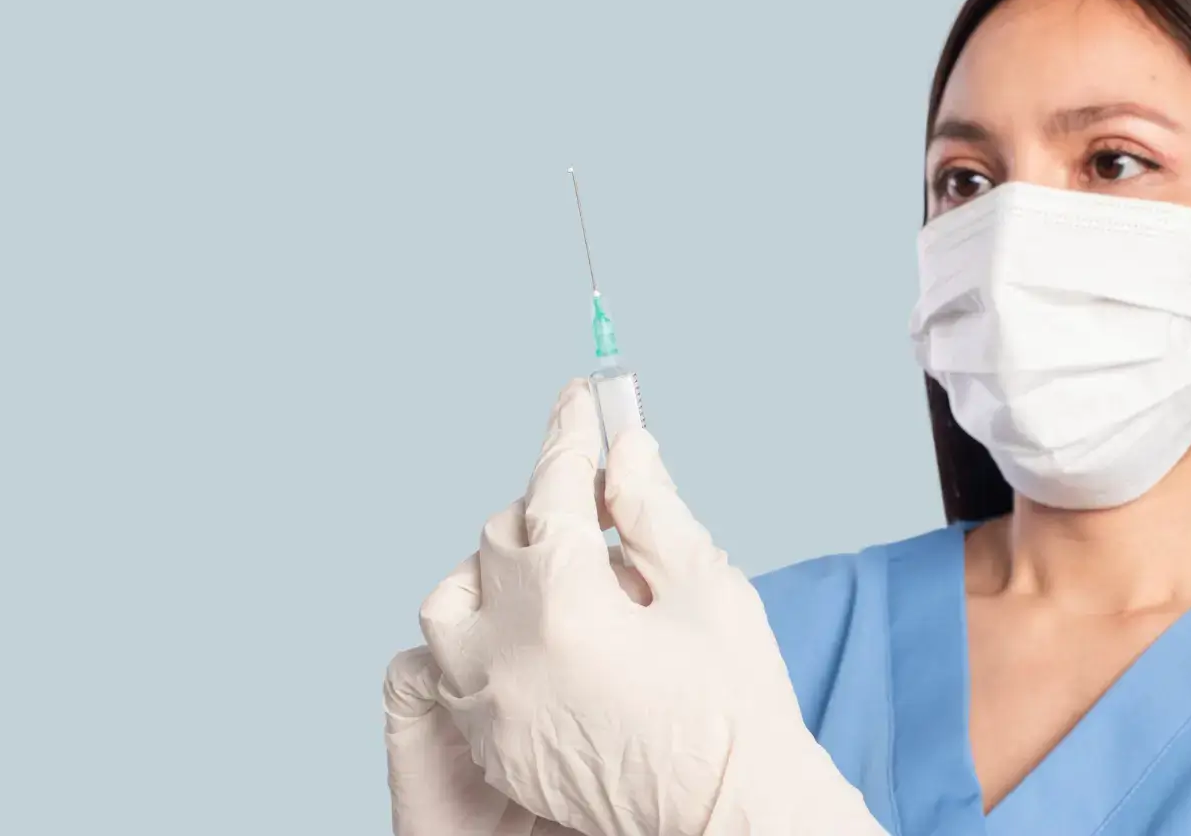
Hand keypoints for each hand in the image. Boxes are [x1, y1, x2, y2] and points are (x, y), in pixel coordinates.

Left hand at [418, 380, 884, 835]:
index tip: (582, 397)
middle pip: (500, 536)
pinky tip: (546, 636)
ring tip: (561, 577)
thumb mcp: (707, 588)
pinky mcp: (491, 745)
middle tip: (604, 506)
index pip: (558, 486)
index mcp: (568, 602)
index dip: (573, 432)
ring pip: (454, 602)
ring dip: (500, 573)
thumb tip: (625, 450)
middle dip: (550, 507)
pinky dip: (489, 635)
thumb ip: (653, 508)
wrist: (730, 815)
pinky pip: (457, 667)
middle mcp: (510, 652)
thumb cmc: (736, 707)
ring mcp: (491, 704)